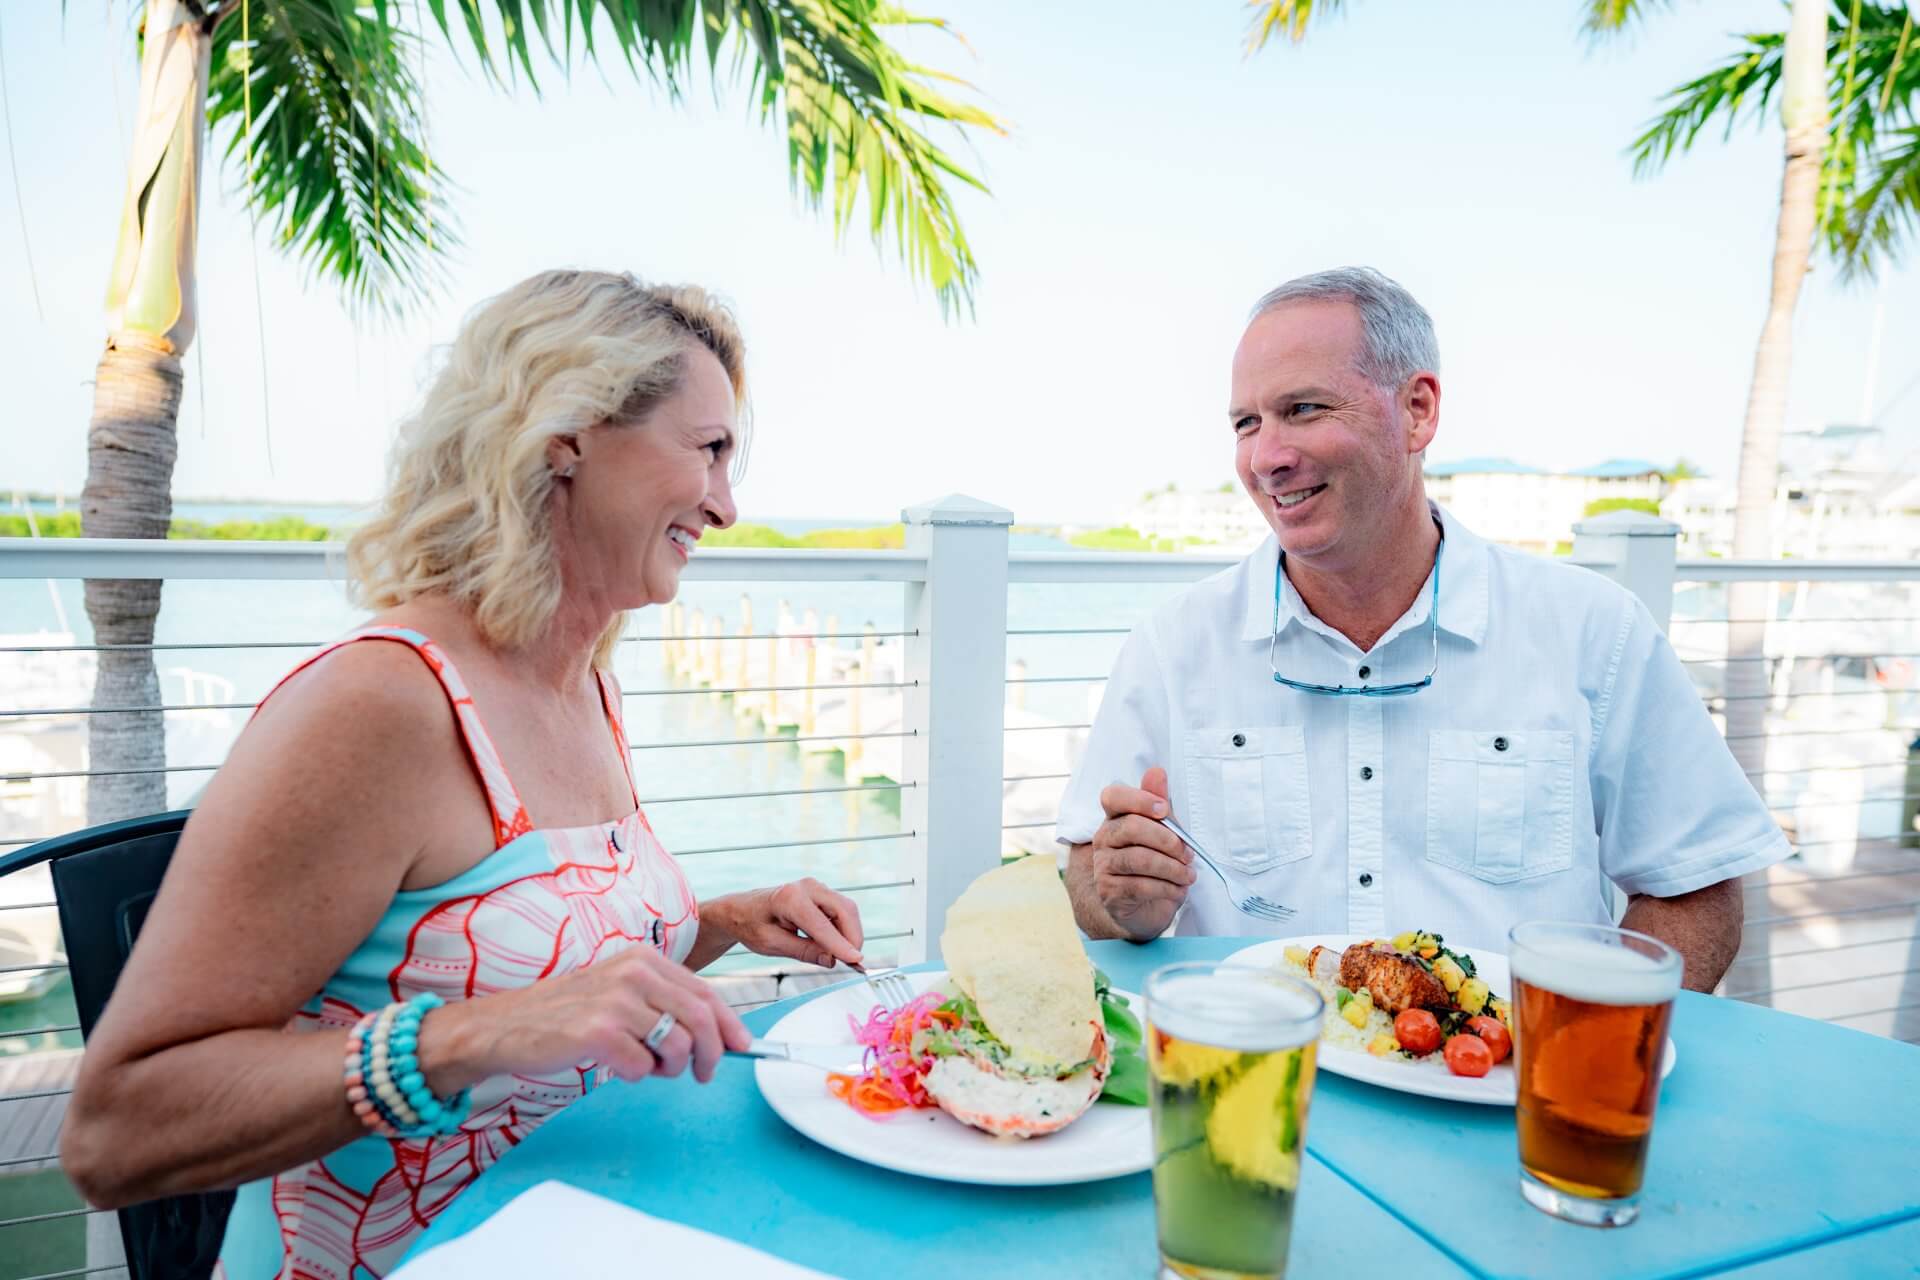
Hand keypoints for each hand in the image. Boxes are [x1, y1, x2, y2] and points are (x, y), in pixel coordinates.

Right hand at [419, 944, 751, 1090]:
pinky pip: (642, 1067)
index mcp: (643, 959)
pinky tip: (616, 1065)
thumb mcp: (620, 991)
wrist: (505, 1026)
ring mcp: (615, 1001)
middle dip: (711, 1054)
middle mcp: (633, 973)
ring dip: (670, 1068)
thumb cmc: (566, 1014)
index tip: (742, 1046)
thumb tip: (720, 1033)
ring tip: (646, 1066)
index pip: (705, 992)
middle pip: (701, 1019)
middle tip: (702, 1074)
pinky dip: (636, 1075)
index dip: (730, 1023)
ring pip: (677, 1045)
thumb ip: (664, 1004)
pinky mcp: (597, 1032)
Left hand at [712, 879, 865, 968]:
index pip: (822, 925)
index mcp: (789, 899)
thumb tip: (833, 960)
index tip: (857, 961)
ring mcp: (816, 887)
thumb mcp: (773, 945)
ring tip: (842, 956)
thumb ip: (804, 951)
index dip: (841, 945)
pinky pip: (841, 910)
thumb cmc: (753, 926)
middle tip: (853, 963)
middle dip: (852, 937)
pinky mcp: (821, 893)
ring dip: (849, 934)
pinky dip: (844, 929)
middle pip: (844, 910)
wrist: (741, 910)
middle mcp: (806, 887)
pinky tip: (836, 946)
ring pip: (846, 909)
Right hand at [1089, 767, 1192, 939]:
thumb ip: (1159, 803)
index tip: (1164, 809)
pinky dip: (1167, 888)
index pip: (1113, 796)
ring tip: (1188, 876)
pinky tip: (1178, 890)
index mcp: (1115, 818)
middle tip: (1189, 854)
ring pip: (1139, 859)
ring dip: (1172, 868)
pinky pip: (1141, 886)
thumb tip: (1157, 772)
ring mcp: (1103, 866)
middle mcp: (1104, 838)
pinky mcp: (1109, 892)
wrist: (1146, 908)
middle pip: (1132, 827)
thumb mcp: (1164, 833)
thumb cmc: (1156, 865)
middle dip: (1168, 840)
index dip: (1138, 799)